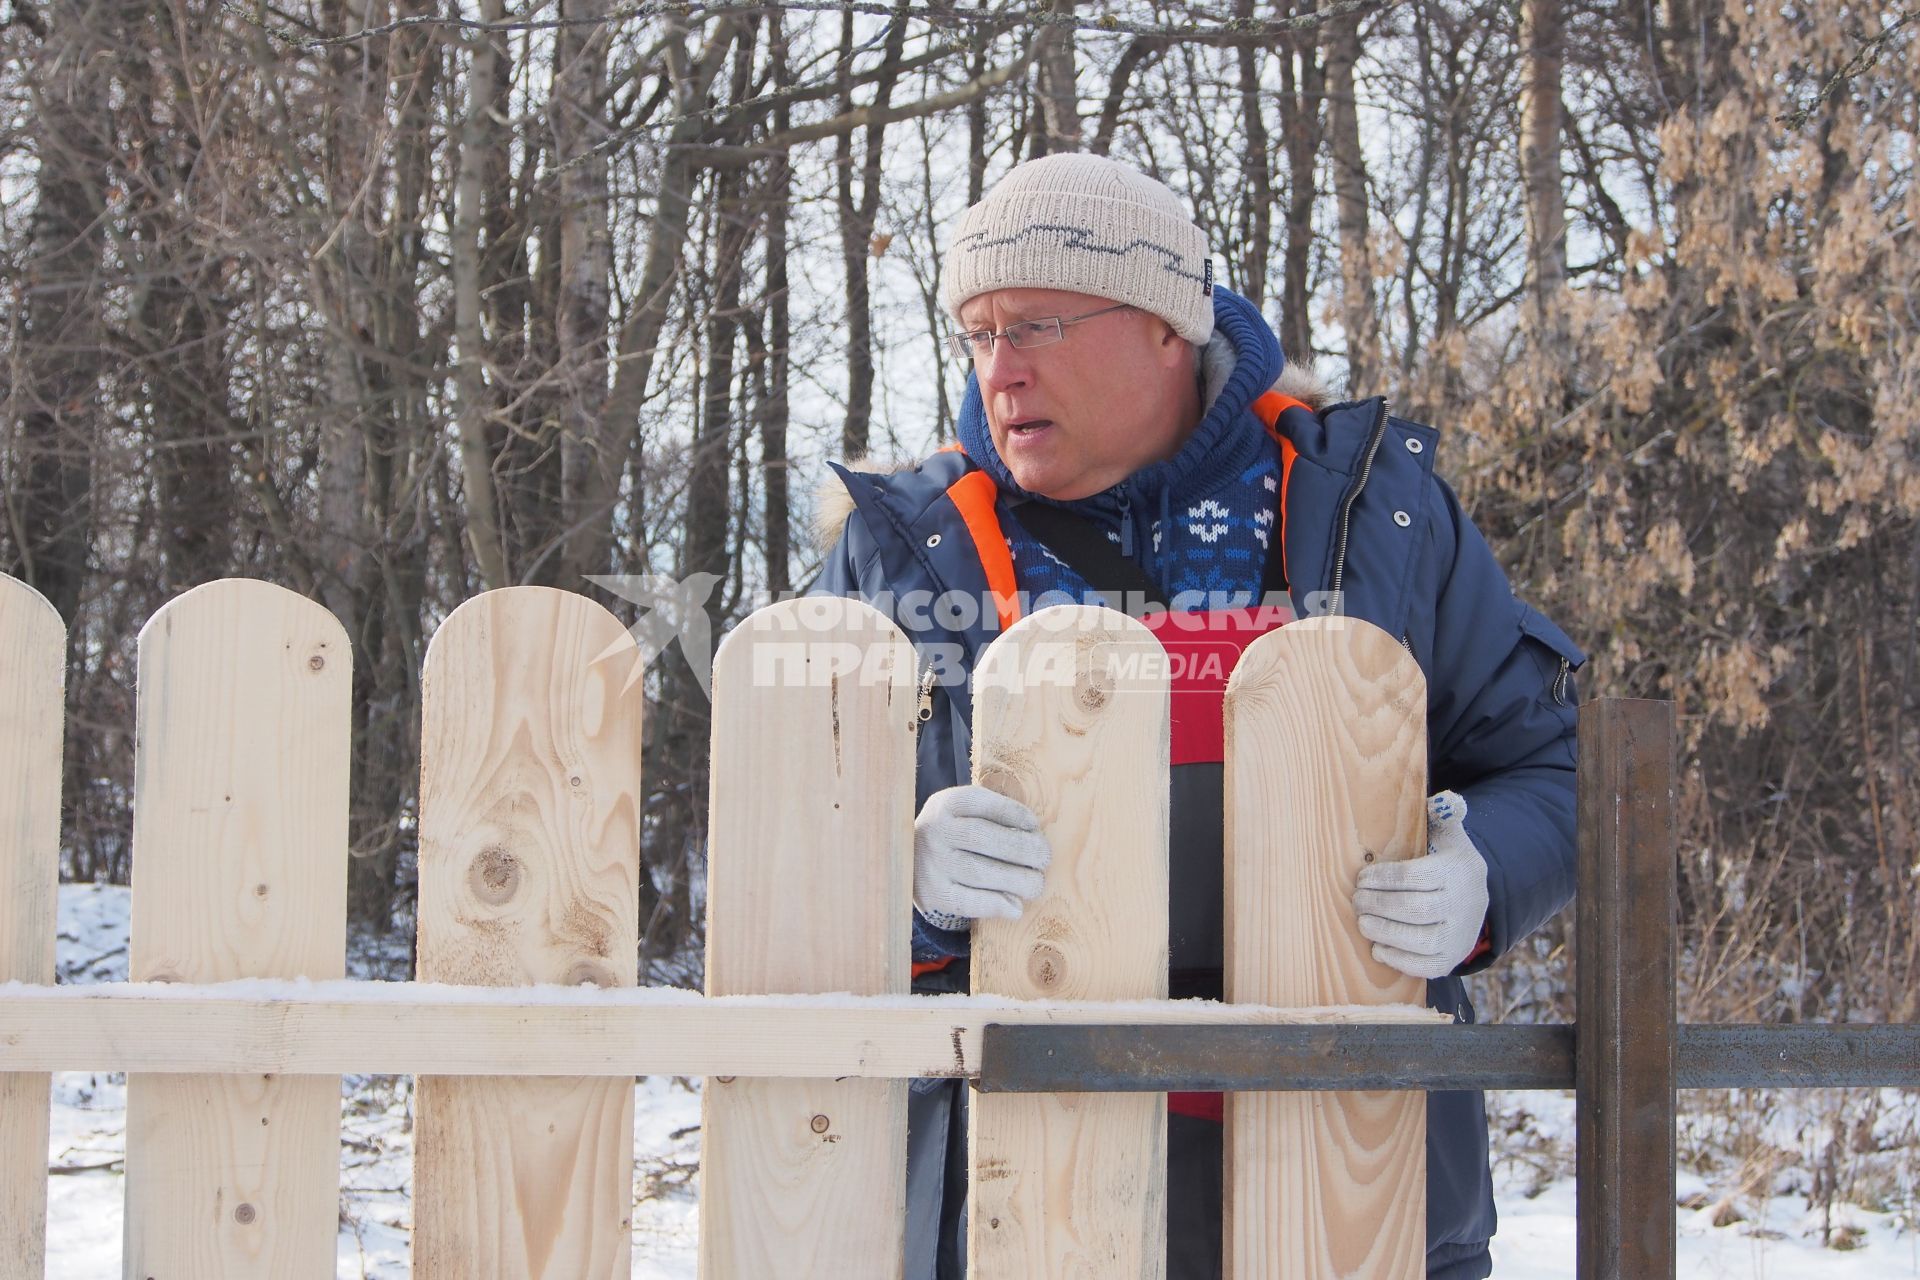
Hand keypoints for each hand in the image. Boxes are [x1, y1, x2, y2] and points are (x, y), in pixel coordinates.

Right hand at [913, 785, 1051, 929]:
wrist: (914, 863)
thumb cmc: (957, 835)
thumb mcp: (966, 813)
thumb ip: (995, 817)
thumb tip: (1034, 836)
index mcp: (948, 804)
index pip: (984, 804)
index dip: (1015, 814)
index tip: (1034, 826)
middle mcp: (935, 831)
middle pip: (983, 837)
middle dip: (1022, 849)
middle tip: (1044, 858)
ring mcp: (932, 864)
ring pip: (978, 872)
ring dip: (1016, 880)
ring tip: (1035, 884)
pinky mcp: (934, 895)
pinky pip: (968, 902)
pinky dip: (996, 905)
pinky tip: (1016, 907)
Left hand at [1353, 790, 1488, 979]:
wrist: (1476, 900)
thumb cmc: (1447, 862)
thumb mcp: (1448, 836)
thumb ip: (1443, 815)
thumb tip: (1446, 799)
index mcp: (1459, 871)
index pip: (1416, 876)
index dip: (1383, 878)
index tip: (1362, 877)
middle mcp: (1463, 905)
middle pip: (1415, 909)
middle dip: (1379, 905)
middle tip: (1357, 900)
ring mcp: (1460, 935)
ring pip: (1420, 939)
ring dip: (1384, 932)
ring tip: (1363, 922)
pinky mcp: (1451, 958)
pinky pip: (1425, 966)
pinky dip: (1399, 959)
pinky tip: (1379, 947)